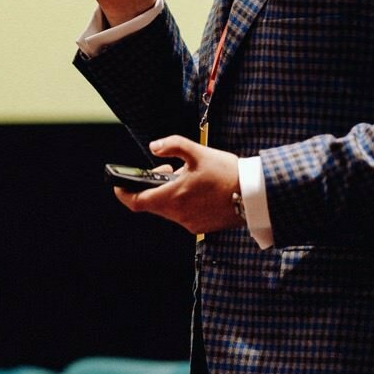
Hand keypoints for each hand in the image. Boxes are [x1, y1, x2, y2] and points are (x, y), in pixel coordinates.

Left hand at [111, 135, 242, 235]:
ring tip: (186, 176)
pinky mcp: (201, 227)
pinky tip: (197, 189)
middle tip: (167, 168)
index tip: (119, 183)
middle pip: (152, 203)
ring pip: (167, 209)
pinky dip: (181, 201)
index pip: (136, 202)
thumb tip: (153, 147)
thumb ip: (173, 145)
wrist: (255, 195)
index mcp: (173, 197)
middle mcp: (178, 215)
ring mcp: (190, 223)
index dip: (123, 193)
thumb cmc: (227, 172)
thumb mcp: (198, 152)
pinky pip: (182, 214)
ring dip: (169, 193)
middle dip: (153, 185)